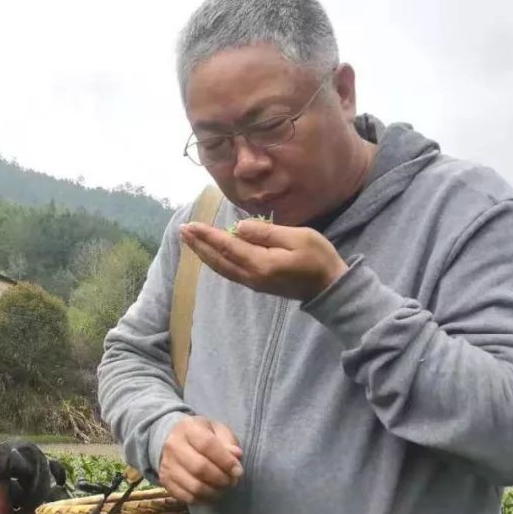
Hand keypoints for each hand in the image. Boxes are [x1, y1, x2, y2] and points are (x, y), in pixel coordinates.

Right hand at [159, 416, 243, 504]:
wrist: (176, 440)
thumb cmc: (203, 435)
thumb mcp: (218, 431)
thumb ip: (229, 442)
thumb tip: (236, 456)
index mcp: (188, 427)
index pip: (207, 445)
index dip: (226, 461)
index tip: (238, 471)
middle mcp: (173, 444)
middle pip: (199, 467)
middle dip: (221, 478)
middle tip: (232, 481)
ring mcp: (167, 464)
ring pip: (194, 486)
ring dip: (214, 491)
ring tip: (223, 488)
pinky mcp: (165, 481)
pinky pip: (186, 497)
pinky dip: (202, 499)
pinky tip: (211, 493)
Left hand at [179, 218, 348, 301]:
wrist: (330, 288)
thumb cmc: (318, 258)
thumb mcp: (298, 237)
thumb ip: (267, 233)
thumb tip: (239, 227)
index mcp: (261, 264)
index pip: (227, 247)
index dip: (207, 235)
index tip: (191, 225)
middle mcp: (252, 276)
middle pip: (218, 259)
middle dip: (198, 245)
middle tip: (182, 230)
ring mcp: (253, 282)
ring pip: (221, 268)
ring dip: (204, 253)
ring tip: (190, 240)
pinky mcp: (257, 284)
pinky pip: (229, 272)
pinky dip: (215, 261)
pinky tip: (210, 254)